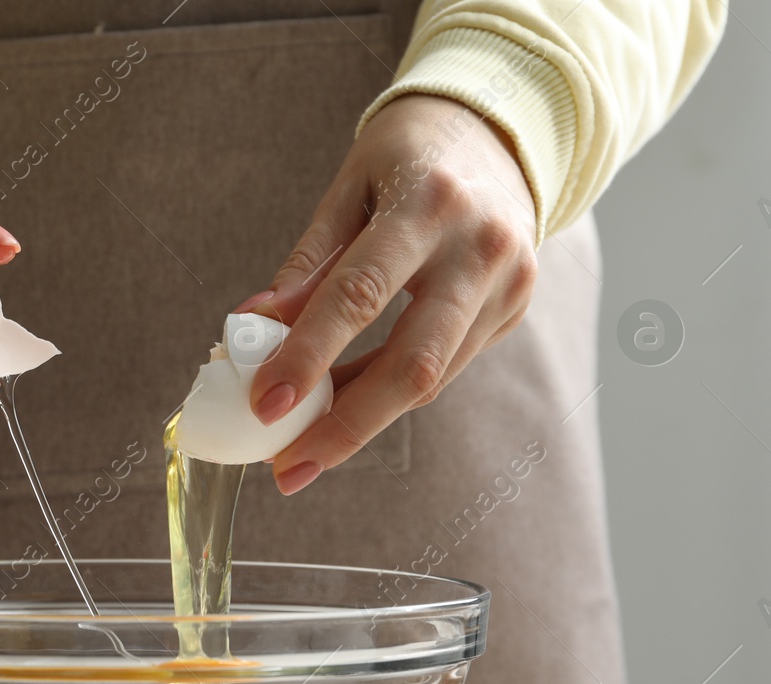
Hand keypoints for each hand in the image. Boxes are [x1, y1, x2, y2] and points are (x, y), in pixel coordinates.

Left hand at [243, 94, 538, 492]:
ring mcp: (509, 284)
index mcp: (429, 204)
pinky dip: (390, 393)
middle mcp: (480, 248)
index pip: (360, 295)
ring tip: (304, 445)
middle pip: (412, 363)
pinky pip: (445, 368)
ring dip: (362, 419)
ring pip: (431, 379)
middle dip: (345, 426)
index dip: (308, 356)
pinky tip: (347, 404)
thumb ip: (307, 261)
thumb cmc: (410, 152)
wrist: (503, 128)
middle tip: (289, 468)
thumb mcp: (349, 185)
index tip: (265, 404)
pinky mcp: (514, 310)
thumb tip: (256, 326)